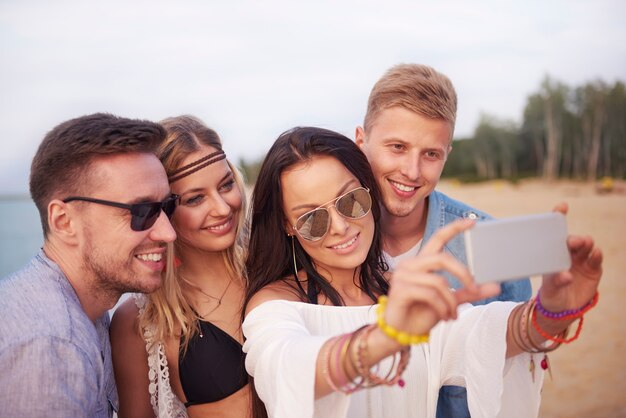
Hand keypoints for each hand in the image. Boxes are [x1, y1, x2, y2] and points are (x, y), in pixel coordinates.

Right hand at [384, 219, 500, 336]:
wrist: (401, 334)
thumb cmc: (421, 314)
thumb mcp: (449, 301)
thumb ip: (469, 292)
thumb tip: (495, 286)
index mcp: (421, 263)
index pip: (438, 239)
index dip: (454, 229)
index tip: (472, 222)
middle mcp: (410, 265)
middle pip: (443, 258)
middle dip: (463, 274)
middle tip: (474, 289)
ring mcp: (402, 276)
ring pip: (439, 281)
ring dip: (451, 301)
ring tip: (453, 314)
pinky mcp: (400, 290)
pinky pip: (430, 294)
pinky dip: (441, 307)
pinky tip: (443, 316)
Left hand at [539, 203, 602, 311]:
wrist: (562, 308)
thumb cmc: (551, 293)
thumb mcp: (549, 289)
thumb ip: (556, 282)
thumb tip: (566, 276)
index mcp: (552, 252)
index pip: (554, 232)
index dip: (558, 218)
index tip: (562, 207)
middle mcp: (567, 253)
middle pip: (572, 240)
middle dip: (574, 239)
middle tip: (575, 241)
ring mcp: (581, 260)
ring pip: (585, 247)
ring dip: (586, 244)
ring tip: (585, 244)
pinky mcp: (593, 269)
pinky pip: (595, 260)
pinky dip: (596, 256)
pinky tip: (596, 252)